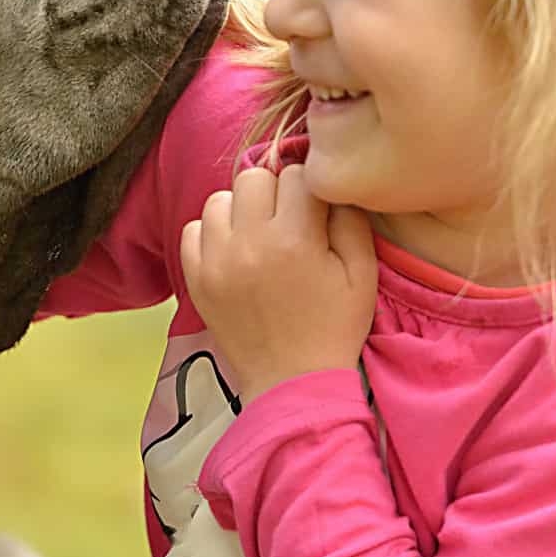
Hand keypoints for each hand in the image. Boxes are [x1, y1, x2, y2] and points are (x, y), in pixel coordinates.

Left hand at [180, 164, 376, 404]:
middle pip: (253, 177)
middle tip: (287, 221)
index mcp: (294, 239)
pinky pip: (193, 230)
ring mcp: (216, 261)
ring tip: (258, 237)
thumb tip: (327, 182)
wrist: (293, 382)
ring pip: (219, 199)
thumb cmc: (335, 326)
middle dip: (274, 192)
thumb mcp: (362, 272)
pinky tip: (234, 253)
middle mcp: (249, 243)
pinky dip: (212, 234)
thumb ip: (349, 219)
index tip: (315, 212)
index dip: (310, 189)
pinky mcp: (196, 278)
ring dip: (240, 210)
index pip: (296, 175)